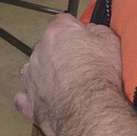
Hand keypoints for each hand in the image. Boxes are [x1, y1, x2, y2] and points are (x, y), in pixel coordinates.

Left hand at [15, 13, 123, 135]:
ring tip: (66, 85)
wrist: (91, 113)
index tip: (83, 38)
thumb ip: (98, 31)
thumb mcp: (111, 42)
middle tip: (80, 66)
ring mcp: (32, 77)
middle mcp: (39, 53)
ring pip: (35, 70)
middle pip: (47, 46)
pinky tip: (45, 100)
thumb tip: (93, 31)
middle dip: (61, 54)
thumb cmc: (101, 79)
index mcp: (57, 34)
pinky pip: (25, 98)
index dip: (74, 30)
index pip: (62, 22)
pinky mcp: (30, 102)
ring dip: (46, 75)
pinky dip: (35, 98)